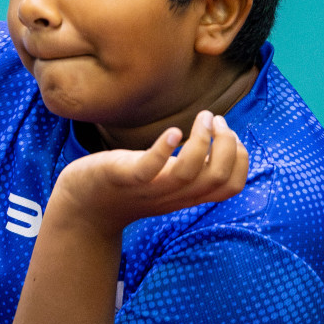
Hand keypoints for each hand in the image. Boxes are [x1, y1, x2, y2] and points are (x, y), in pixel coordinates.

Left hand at [52, 110, 247, 231]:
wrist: (82, 206)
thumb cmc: (126, 185)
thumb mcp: (164, 179)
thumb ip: (189, 166)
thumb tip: (216, 137)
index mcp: (186, 195)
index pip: (230, 186)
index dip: (241, 160)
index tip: (231, 135)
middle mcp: (173, 195)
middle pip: (218, 179)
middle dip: (228, 146)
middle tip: (217, 120)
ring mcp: (149, 188)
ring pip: (190, 174)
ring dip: (203, 142)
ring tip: (204, 117)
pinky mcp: (124, 178)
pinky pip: (149, 169)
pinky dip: (164, 150)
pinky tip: (172, 132)